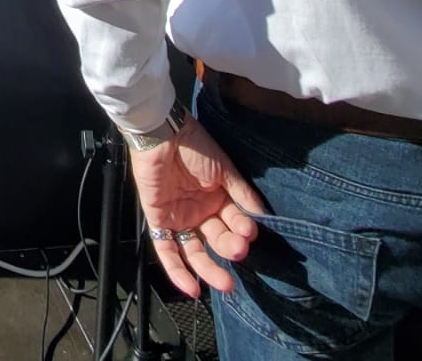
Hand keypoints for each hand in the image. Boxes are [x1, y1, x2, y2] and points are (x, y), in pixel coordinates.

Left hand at [128, 119, 265, 298]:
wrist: (163, 132)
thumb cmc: (195, 145)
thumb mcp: (225, 170)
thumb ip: (242, 194)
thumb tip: (262, 218)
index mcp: (218, 199)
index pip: (234, 224)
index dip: (242, 231)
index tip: (250, 233)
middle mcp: (200, 211)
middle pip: (217, 241)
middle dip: (230, 249)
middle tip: (239, 250)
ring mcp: (180, 218)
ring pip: (196, 253)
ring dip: (210, 270)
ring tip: (225, 282)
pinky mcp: (159, 221)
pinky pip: (168, 251)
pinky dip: (178, 271)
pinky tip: (193, 288)